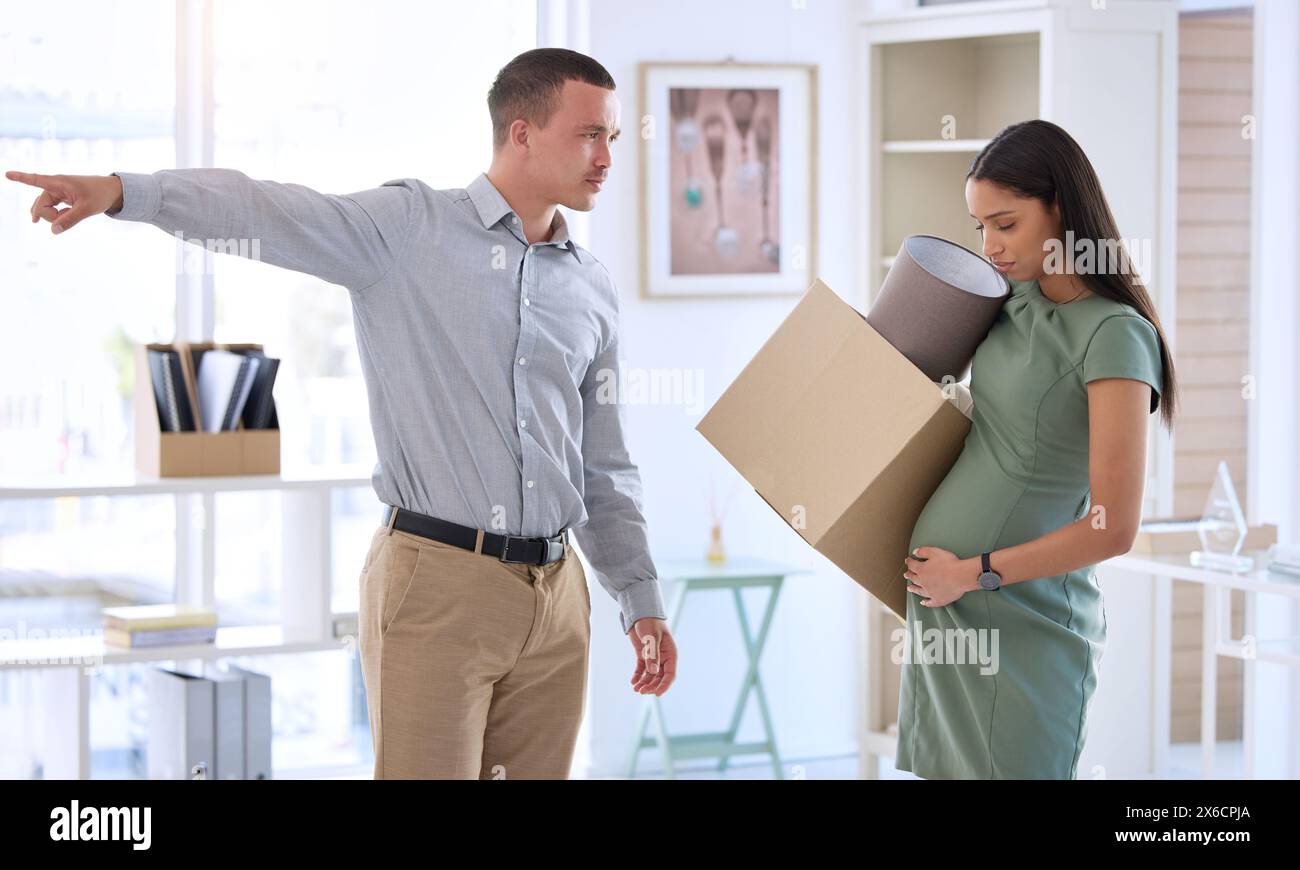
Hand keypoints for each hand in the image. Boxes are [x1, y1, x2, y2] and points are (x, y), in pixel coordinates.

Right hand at [5, 170, 123, 233]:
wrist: (112, 191)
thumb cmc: (100, 195)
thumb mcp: (87, 209)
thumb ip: (70, 220)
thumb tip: (53, 231)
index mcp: (59, 182)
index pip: (36, 180)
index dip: (21, 178)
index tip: (6, 174)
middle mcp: (55, 186)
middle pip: (41, 205)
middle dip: (50, 217)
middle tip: (65, 220)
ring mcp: (57, 192)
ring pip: (45, 209)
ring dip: (53, 217)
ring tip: (64, 220)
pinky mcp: (61, 198)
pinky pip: (50, 209)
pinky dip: (54, 216)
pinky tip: (49, 220)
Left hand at [627, 617, 675, 695]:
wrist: (641, 613)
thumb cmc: (650, 623)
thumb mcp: (651, 638)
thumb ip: (652, 655)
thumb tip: (653, 672)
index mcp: (670, 653)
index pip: (670, 674)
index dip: (664, 685)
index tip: (657, 694)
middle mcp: (663, 658)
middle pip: (659, 678)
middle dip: (651, 686)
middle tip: (641, 691)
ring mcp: (653, 657)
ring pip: (650, 675)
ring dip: (644, 683)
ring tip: (635, 688)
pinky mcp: (644, 655)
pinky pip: (642, 669)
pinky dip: (637, 676)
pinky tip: (632, 681)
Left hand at [904, 546, 978, 607]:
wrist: (962, 576)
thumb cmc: (950, 563)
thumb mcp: (935, 552)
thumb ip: (923, 551)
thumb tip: (915, 552)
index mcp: (921, 570)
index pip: (912, 565)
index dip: (909, 562)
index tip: (908, 561)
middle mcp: (923, 582)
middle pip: (913, 578)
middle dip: (909, 575)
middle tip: (906, 575)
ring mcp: (930, 592)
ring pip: (919, 591)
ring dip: (914, 589)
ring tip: (910, 588)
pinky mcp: (938, 600)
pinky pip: (930, 603)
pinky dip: (926, 603)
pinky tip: (923, 602)